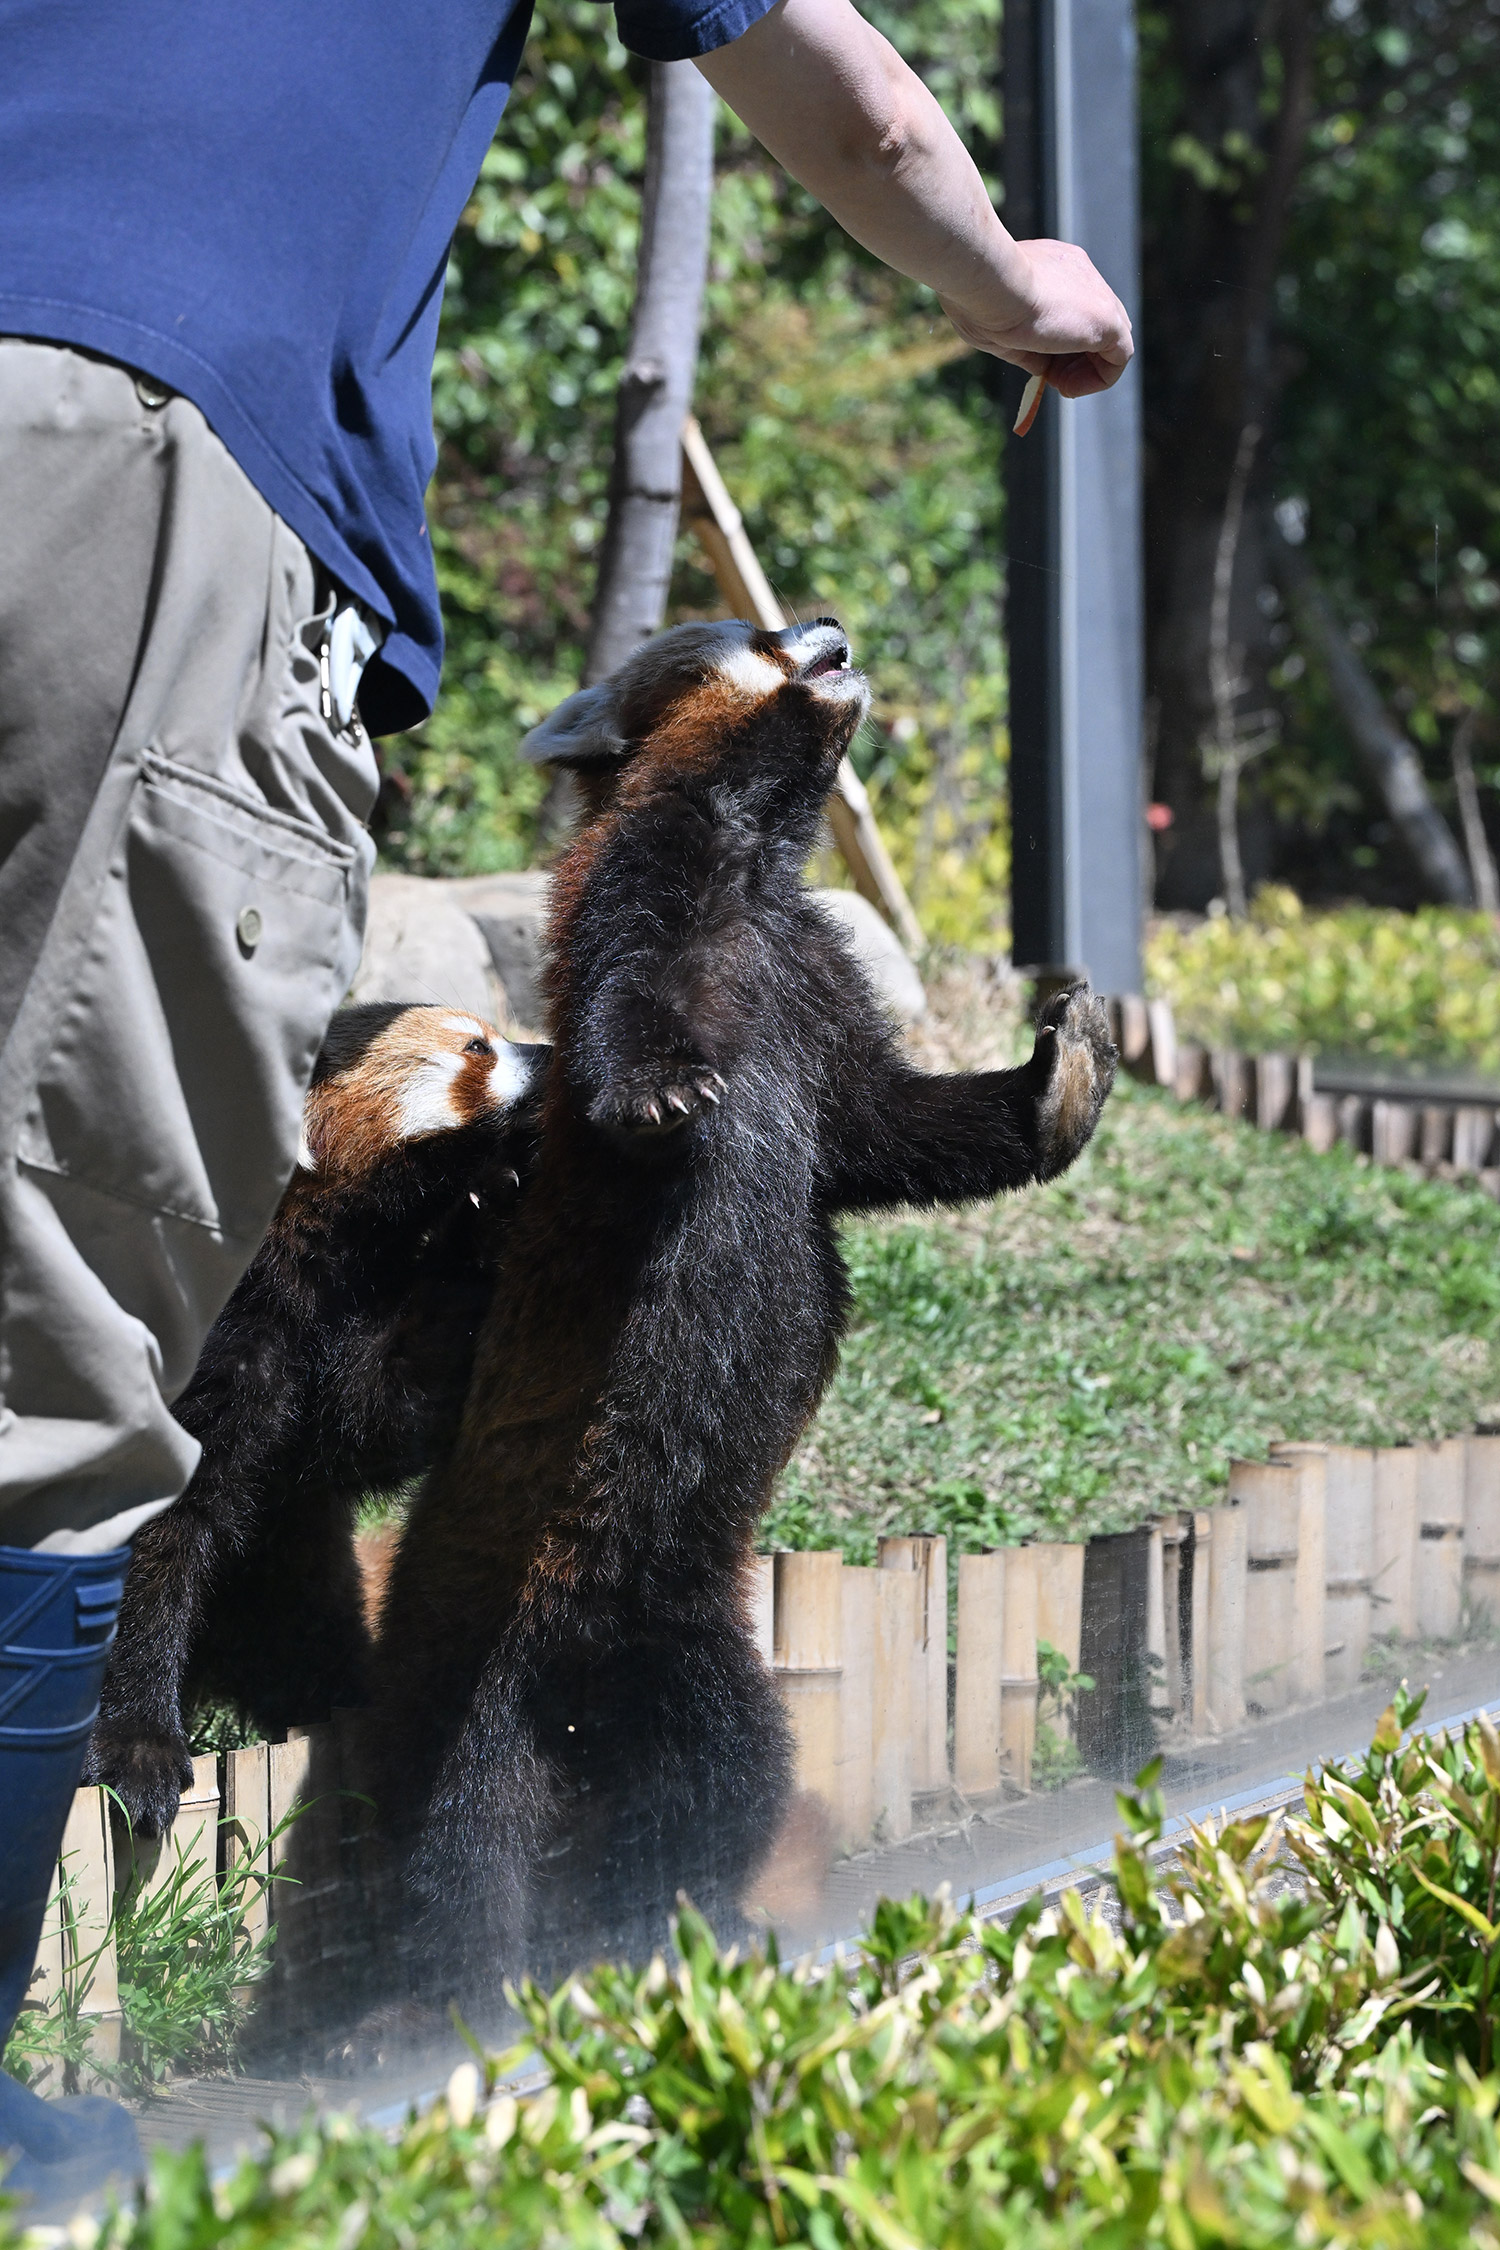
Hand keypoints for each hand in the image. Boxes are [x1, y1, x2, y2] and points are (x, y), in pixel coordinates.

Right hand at [939, 238, 1133, 395]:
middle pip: (1092, 323)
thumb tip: (1042, 368)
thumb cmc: (980, 300)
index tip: (1035, 359)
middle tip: (1048, 376)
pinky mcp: (1107, 321)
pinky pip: (1119, 358)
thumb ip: (1028, 344)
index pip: (1069, 307)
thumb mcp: (1002, 325)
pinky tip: (1068, 387)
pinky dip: (1097, 380)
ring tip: (1058, 384)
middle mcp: (1081, 274)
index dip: (1055, 340)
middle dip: (1072, 356)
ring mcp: (1098, 295)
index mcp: (1055, 267)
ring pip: (1109, 340)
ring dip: (1084, 371)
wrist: (988, 282)